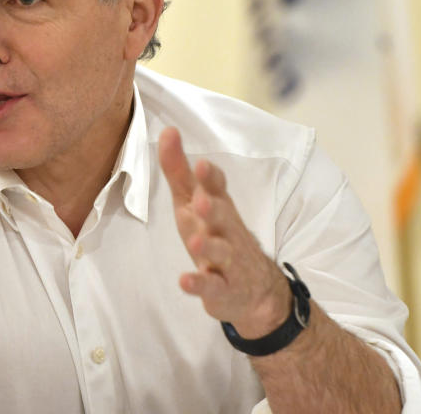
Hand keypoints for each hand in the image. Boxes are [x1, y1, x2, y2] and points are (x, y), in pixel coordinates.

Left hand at [158, 126, 290, 337]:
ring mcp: (228, 262)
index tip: (201, 164)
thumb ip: (178, 169)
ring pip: (222, 253)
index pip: (218, 189)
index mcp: (219, 206)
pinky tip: (185, 281)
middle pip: (223, 218)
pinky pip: (213, 287)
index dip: (211, 178)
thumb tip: (167, 130)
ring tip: (196, 242)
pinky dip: (199, 285)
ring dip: (210, 247)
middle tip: (202, 200)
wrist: (253, 288)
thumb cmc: (215, 233)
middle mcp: (226, 231)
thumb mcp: (192, 200)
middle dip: (214, 208)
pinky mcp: (223, 290)